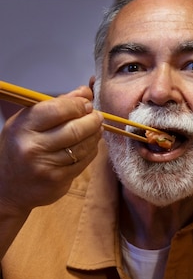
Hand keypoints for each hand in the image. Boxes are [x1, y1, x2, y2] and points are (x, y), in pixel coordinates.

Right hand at [0, 86, 102, 215]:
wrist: (8, 186)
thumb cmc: (19, 148)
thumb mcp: (27, 122)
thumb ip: (56, 105)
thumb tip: (85, 92)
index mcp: (23, 127)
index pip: (58, 109)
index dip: (78, 104)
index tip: (87, 103)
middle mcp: (33, 147)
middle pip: (75, 129)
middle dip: (92, 120)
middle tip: (97, 116)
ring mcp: (46, 166)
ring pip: (82, 146)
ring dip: (95, 135)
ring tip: (97, 128)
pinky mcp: (58, 181)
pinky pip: (83, 162)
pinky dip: (92, 150)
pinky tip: (91, 144)